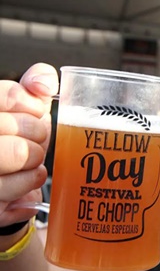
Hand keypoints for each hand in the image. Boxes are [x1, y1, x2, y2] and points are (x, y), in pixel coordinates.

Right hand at [0, 63, 58, 225]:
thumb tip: (44, 83)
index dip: (30, 104)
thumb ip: (31, 89)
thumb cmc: (10, 139)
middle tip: (35, 140)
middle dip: (37, 135)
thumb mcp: (18, 110)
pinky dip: (31, 181)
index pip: (6, 95)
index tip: (34, 111)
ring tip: (30, 161)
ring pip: (19, 154)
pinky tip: (25, 178)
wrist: (1, 183)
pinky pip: (20, 186)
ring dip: (36, 160)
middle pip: (16, 126)